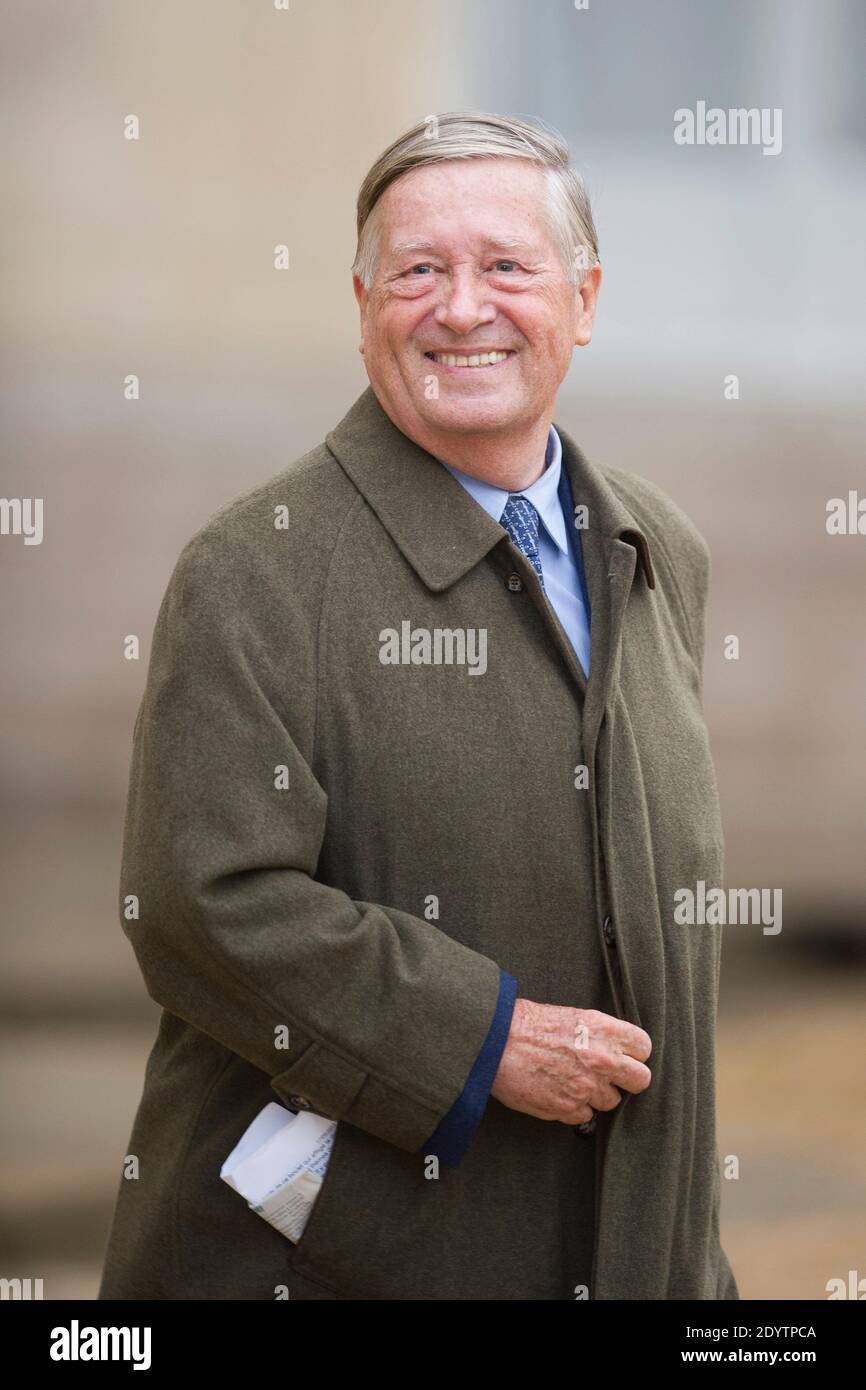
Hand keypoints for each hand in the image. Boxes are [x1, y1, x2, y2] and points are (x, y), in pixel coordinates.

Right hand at [490, 997, 651, 1123]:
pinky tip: (557, 1092)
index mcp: (604, 1030)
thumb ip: (599, 1034)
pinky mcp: (568, 1109)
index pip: (644, 1048)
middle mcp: (602, 1059)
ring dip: (596, 1095)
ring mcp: (587, 1087)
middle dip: (627, 1079)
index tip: (623, 1055)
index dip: (633, 1053)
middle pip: (640, 1080)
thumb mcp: (572, 1016)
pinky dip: (574, 1108)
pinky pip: (585, 1116)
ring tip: (572, 1080)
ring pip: (611, 1101)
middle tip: (608, 1075)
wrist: (495, 1043)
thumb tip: (615, 1050)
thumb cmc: (528, 1024)